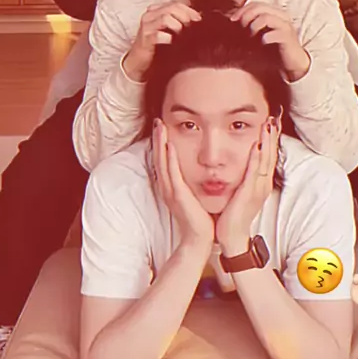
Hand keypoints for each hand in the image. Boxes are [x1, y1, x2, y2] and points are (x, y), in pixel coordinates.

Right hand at [123, 1, 200, 80]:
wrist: (139, 62)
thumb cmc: (157, 46)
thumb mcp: (169, 30)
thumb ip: (179, 21)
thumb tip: (199, 18)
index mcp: (155, 10)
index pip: (175, 3)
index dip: (190, 10)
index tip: (199, 20)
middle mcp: (149, 15)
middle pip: (172, 8)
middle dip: (186, 17)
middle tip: (194, 27)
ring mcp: (146, 27)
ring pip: (166, 18)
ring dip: (178, 26)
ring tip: (183, 36)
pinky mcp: (144, 39)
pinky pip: (159, 35)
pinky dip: (169, 38)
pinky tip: (173, 43)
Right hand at [152, 120, 213, 253]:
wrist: (200, 237)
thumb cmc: (199, 216)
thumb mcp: (192, 194)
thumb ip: (190, 182)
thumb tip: (196, 167)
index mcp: (170, 186)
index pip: (163, 160)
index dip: (160, 143)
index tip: (161, 127)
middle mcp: (167, 187)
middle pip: (159, 158)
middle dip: (158, 139)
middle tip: (157, 121)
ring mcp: (171, 191)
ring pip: (163, 162)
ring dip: (161, 144)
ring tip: (160, 127)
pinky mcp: (178, 195)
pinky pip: (173, 174)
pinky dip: (170, 159)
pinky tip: (170, 146)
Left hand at [216, 116, 279, 254]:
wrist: (231, 235)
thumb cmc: (235, 212)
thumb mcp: (243, 190)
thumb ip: (245, 175)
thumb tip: (243, 161)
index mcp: (262, 182)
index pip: (269, 155)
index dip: (271, 138)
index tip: (272, 121)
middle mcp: (263, 184)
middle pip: (271, 154)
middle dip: (272, 135)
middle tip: (274, 116)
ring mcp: (258, 189)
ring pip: (265, 160)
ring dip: (267, 142)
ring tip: (268, 124)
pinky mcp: (249, 193)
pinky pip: (254, 173)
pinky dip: (256, 158)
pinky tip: (256, 146)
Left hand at [231, 2, 309, 81]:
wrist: (292, 62)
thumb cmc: (273, 47)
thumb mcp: (260, 33)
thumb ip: (250, 25)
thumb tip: (232, 19)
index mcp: (274, 13)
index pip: (255, 4)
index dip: (242, 10)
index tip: (232, 20)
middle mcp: (281, 16)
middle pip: (260, 7)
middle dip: (246, 16)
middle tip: (241, 27)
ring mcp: (286, 26)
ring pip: (266, 17)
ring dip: (254, 26)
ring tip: (251, 35)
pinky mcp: (288, 38)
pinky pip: (275, 34)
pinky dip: (266, 38)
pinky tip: (262, 43)